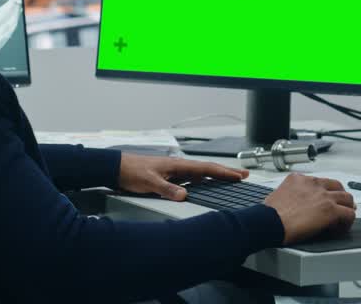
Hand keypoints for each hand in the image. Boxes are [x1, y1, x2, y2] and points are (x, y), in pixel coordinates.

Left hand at [117, 154, 247, 201]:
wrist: (117, 168)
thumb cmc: (132, 172)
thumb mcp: (149, 182)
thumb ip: (167, 189)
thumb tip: (184, 195)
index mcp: (177, 165)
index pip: (206, 168)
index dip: (224, 172)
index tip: (239, 175)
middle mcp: (178, 166)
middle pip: (207, 169)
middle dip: (226, 172)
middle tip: (243, 175)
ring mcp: (175, 170)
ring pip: (201, 173)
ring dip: (216, 176)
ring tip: (230, 179)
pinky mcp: (170, 176)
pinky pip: (191, 178)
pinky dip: (203, 181)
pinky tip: (205, 186)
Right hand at [264, 173, 356, 244]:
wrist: (269, 222)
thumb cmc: (269, 214)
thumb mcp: (276, 195)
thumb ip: (287, 194)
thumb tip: (288, 202)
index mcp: (299, 179)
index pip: (319, 182)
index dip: (324, 193)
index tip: (323, 201)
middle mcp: (313, 184)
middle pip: (336, 186)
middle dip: (340, 196)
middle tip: (340, 206)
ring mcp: (323, 196)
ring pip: (347, 198)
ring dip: (347, 208)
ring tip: (344, 218)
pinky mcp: (330, 210)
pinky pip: (349, 214)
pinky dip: (347, 222)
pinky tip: (341, 229)